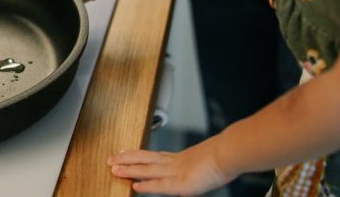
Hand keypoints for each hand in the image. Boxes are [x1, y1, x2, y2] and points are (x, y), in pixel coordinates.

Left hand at [107, 142, 233, 195]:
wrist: (229, 154)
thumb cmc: (222, 157)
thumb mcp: (203, 160)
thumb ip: (193, 165)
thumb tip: (192, 169)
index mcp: (178, 158)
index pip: (152, 155)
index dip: (136, 155)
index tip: (123, 152)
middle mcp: (173, 163)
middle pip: (144, 159)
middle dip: (126, 160)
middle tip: (110, 159)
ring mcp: (176, 173)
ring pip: (147, 170)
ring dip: (130, 170)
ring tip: (114, 169)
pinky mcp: (182, 184)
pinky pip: (161, 186)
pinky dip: (147, 186)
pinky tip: (135, 186)